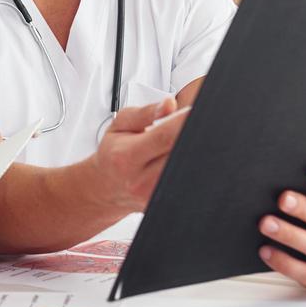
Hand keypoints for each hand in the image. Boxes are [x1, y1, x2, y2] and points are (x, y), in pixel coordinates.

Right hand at [94, 97, 191, 212]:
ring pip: (188, 170)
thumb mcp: (120, 125)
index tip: (197, 110)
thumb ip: (145, 113)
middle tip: (196, 123)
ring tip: (185, 140)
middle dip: (193, 136)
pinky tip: (183, 157)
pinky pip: (188, 181)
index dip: (184, 122)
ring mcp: (155, 195)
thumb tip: (170, 104)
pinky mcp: (166, 202)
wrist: (108, 188)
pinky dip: (189, 165)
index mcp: (127, 156)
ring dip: (192, 151)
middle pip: (181, 155)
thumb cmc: (113, 153)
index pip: (165, 136)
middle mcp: (141, 179)